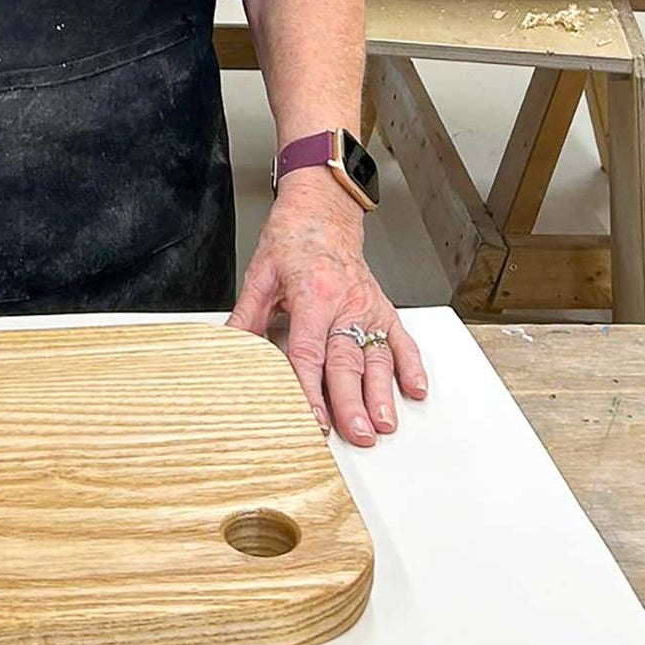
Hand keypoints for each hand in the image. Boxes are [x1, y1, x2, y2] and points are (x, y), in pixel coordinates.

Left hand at [227, 169, 427, 444]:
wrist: (323, 211)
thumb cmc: (292, 239)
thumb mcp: (261, 272)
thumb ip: (247, 314)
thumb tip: (229, 346)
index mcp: (312, 294)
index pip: (309, 350)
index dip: (310, 387)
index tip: (313, 417)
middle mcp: (345, 302)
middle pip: (347, 359)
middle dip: (352, 400)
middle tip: (356, 433)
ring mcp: (367, 306)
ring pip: (377, 355)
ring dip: (382, 392)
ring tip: (384, 423)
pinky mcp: (382, 307)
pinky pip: (400, 339)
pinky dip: (411, 365)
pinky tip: (414, 390)